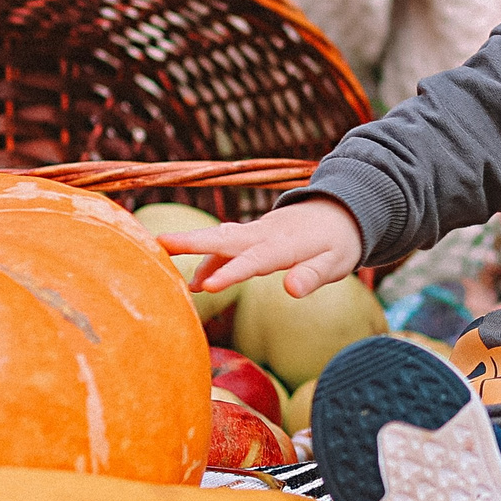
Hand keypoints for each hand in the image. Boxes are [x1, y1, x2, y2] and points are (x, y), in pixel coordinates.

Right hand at [158, 197, 364, 296]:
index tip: (204, 287)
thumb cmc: (340, 241)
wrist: (342, 210)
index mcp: (284, 244)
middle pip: (224, 239)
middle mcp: (264, 234)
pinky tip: (194, 282)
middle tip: (159, 245)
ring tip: (159, 257)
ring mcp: (257, 232)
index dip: (229, 273)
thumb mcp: (336, 262)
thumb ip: (313, 275)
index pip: (253, 261)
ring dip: (192, 246)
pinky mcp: (253, 235)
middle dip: (192, 242)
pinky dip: (208, 258)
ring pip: (220, 238)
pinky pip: (226, 245)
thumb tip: (292, 290)